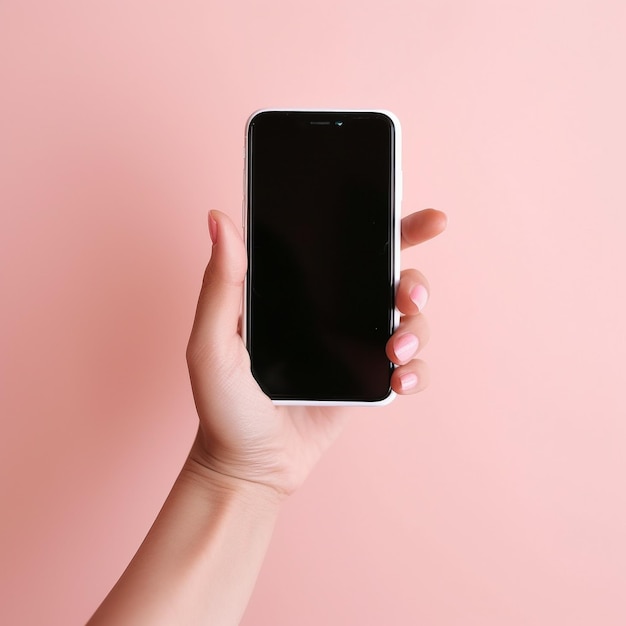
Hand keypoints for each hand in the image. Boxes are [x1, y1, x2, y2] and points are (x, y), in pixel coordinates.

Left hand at [186, 208, 445, 498]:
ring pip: (409, 321)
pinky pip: (411, 366)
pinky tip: (400, 381)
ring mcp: (354, 346)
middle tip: (407, 298)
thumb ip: (221, 286)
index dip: (390, 226)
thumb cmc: (223, 407)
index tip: (428, 220)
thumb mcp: (213, 346)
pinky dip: (417, 370)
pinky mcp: (369, 380)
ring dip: (416, 329)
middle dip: (414, 281)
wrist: (250, 467)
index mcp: (298, 291)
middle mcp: (332, 311)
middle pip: (392, 278)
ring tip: (394, 353)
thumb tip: (220, 219)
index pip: (347, 245)